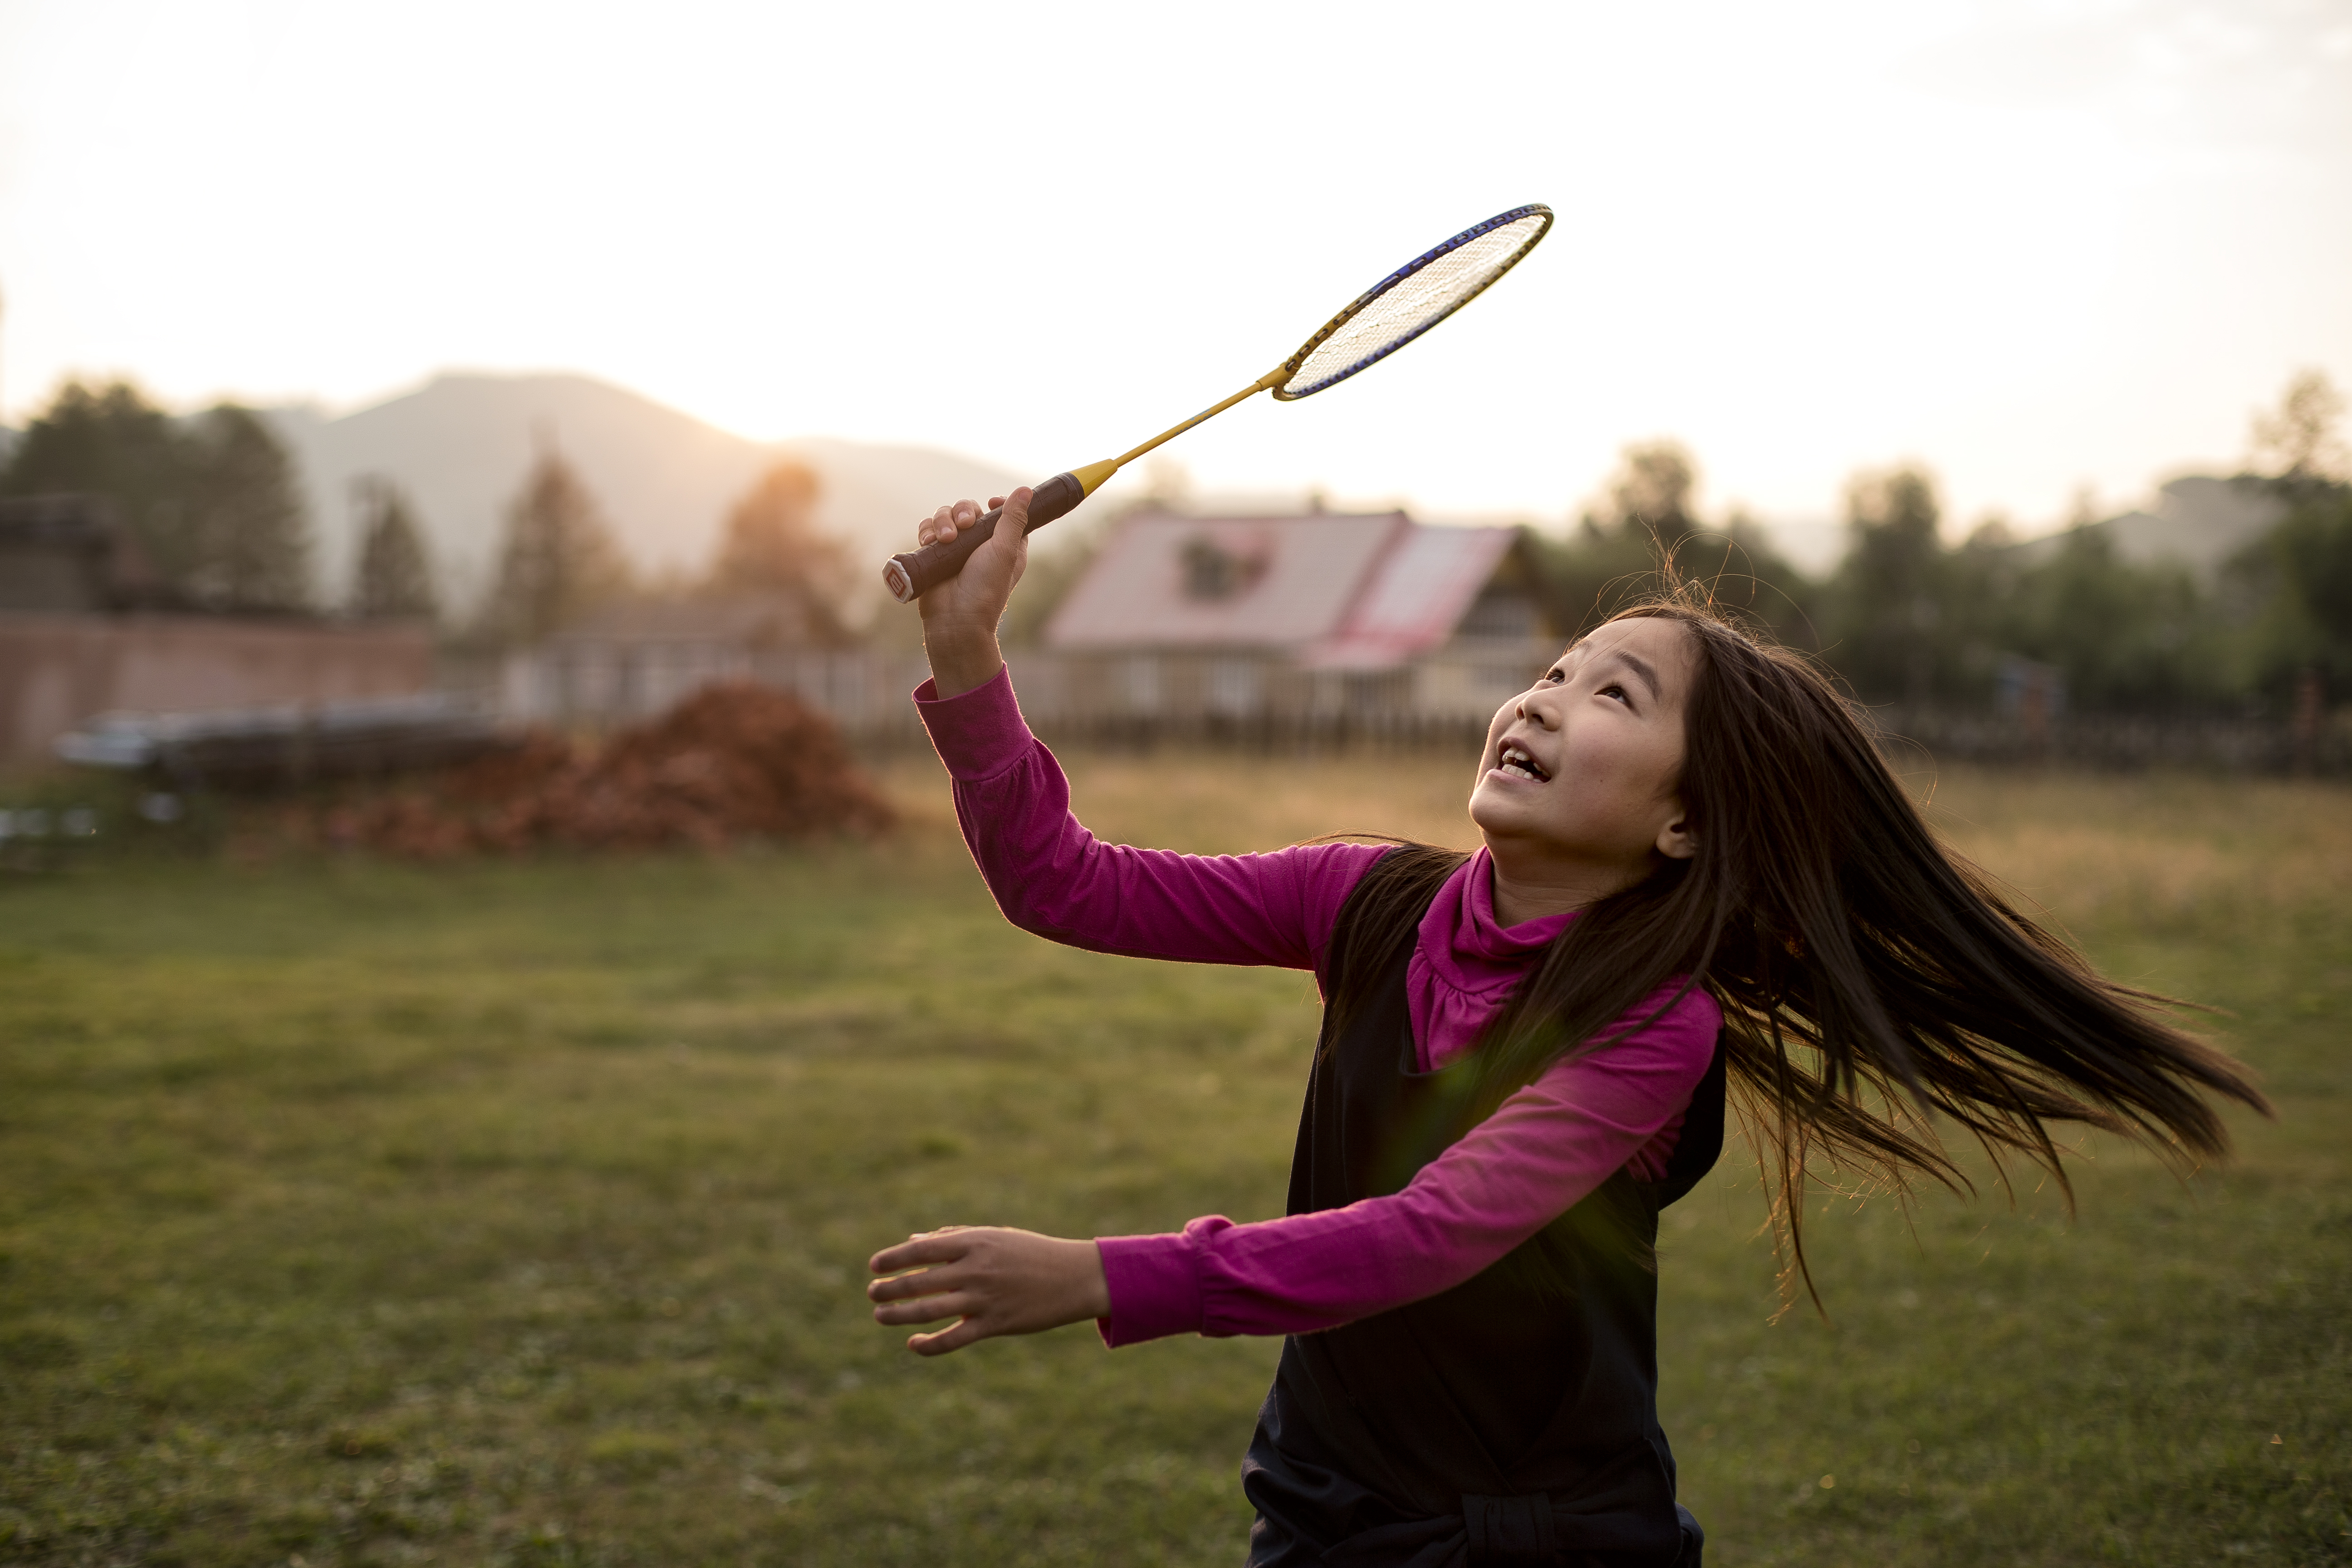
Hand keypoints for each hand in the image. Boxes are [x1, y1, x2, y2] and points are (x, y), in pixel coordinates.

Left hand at [867, 1224, 1109, 1356]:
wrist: (1075, 1277)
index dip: (893, 1259)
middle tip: (873, 1294)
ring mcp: (985, 1299)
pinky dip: (929, 1345)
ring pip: (930, 1311)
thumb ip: (952, 1238)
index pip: (922, 1250)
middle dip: (890, 1289)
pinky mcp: (995, 1324)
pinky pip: (954, 1339)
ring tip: (880, 1316)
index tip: (874, 1266)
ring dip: (899, 1315)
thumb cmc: (1030, 1252)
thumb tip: (912, 1242)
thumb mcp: (993, 1236)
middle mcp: (976, 1269)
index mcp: (974, 1242)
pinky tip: (913, 1344)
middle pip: (919, 1282)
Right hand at [915, 490, 1028, 697]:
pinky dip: (927, 530)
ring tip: (944, 539)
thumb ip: (1014, 519)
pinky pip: (927, 530)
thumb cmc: (985, 588)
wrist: (955, 619)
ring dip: (942, 521)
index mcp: (1004, 544)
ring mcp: (955, 549)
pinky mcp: (934, 554)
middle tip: (965, 524)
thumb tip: (1026, 490)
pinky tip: (929, 541)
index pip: (1001, 513)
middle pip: (969, 509)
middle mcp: (979, 545)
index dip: (997, 505)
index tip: (992, 503)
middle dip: (963, 511)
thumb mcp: (1005, 550)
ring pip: (945, 516)